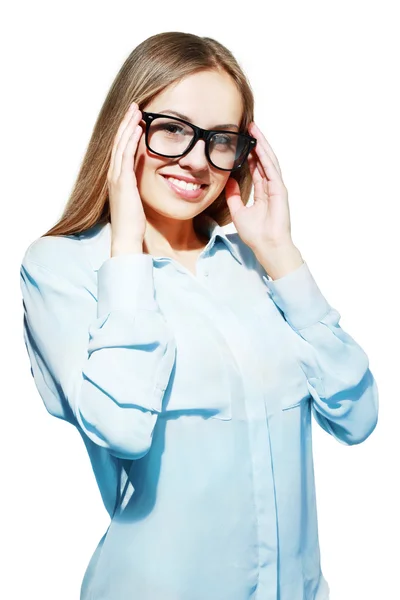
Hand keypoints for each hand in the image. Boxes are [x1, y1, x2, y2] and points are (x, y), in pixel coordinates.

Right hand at [107, 102, 146, 253]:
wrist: (127, 238)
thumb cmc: (134, 224)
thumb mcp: (137, 201)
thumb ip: (139, 188)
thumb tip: (151, 181)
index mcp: (117, 179)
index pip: (121, 149)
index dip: (126, 132)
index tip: (134, 118)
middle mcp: (113, 175)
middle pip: (118, 142)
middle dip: (126, 123)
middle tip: (135, 106)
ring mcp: (116, 177)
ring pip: (121, 144)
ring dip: (128, 125)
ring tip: (137, 110)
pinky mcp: (123, 182)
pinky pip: (126, 155)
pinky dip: (131, 139)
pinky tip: (138, 127)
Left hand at [224, 121, 292, 252]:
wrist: (267, 246)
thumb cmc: (256, 234)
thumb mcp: (238, 211)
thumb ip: (233, 196)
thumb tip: (228, 180)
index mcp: (262, 191)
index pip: (255, 167)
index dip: (248, 153)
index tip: (241, 140)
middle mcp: (270, 187)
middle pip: (262, 160)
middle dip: (256, 143)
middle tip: (248, 126)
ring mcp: (276, 187)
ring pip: (268, 161)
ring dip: (262, 145)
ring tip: (254, 129)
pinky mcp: (280, 190)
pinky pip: (272, 170)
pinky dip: (266, 157)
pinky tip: (260, 146)